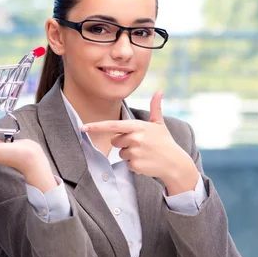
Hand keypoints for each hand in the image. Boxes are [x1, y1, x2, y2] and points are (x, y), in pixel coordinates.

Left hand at [81, 91, 198, 195]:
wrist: (175, 162)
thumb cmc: (165, 142)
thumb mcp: (159, 124)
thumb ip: (155, 107)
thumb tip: (160, 91)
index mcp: (137, 126)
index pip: (112, 125)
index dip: (96, 126)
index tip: (82, 128)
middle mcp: (134, 138)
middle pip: (115, 141)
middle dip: (123, 143)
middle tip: (139, 144)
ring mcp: (134, 152)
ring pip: (121, 154)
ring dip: (129, 154)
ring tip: (144, 153)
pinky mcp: (135, 165)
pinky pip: (127, 164)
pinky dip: (134, 164)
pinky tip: (145, 162)